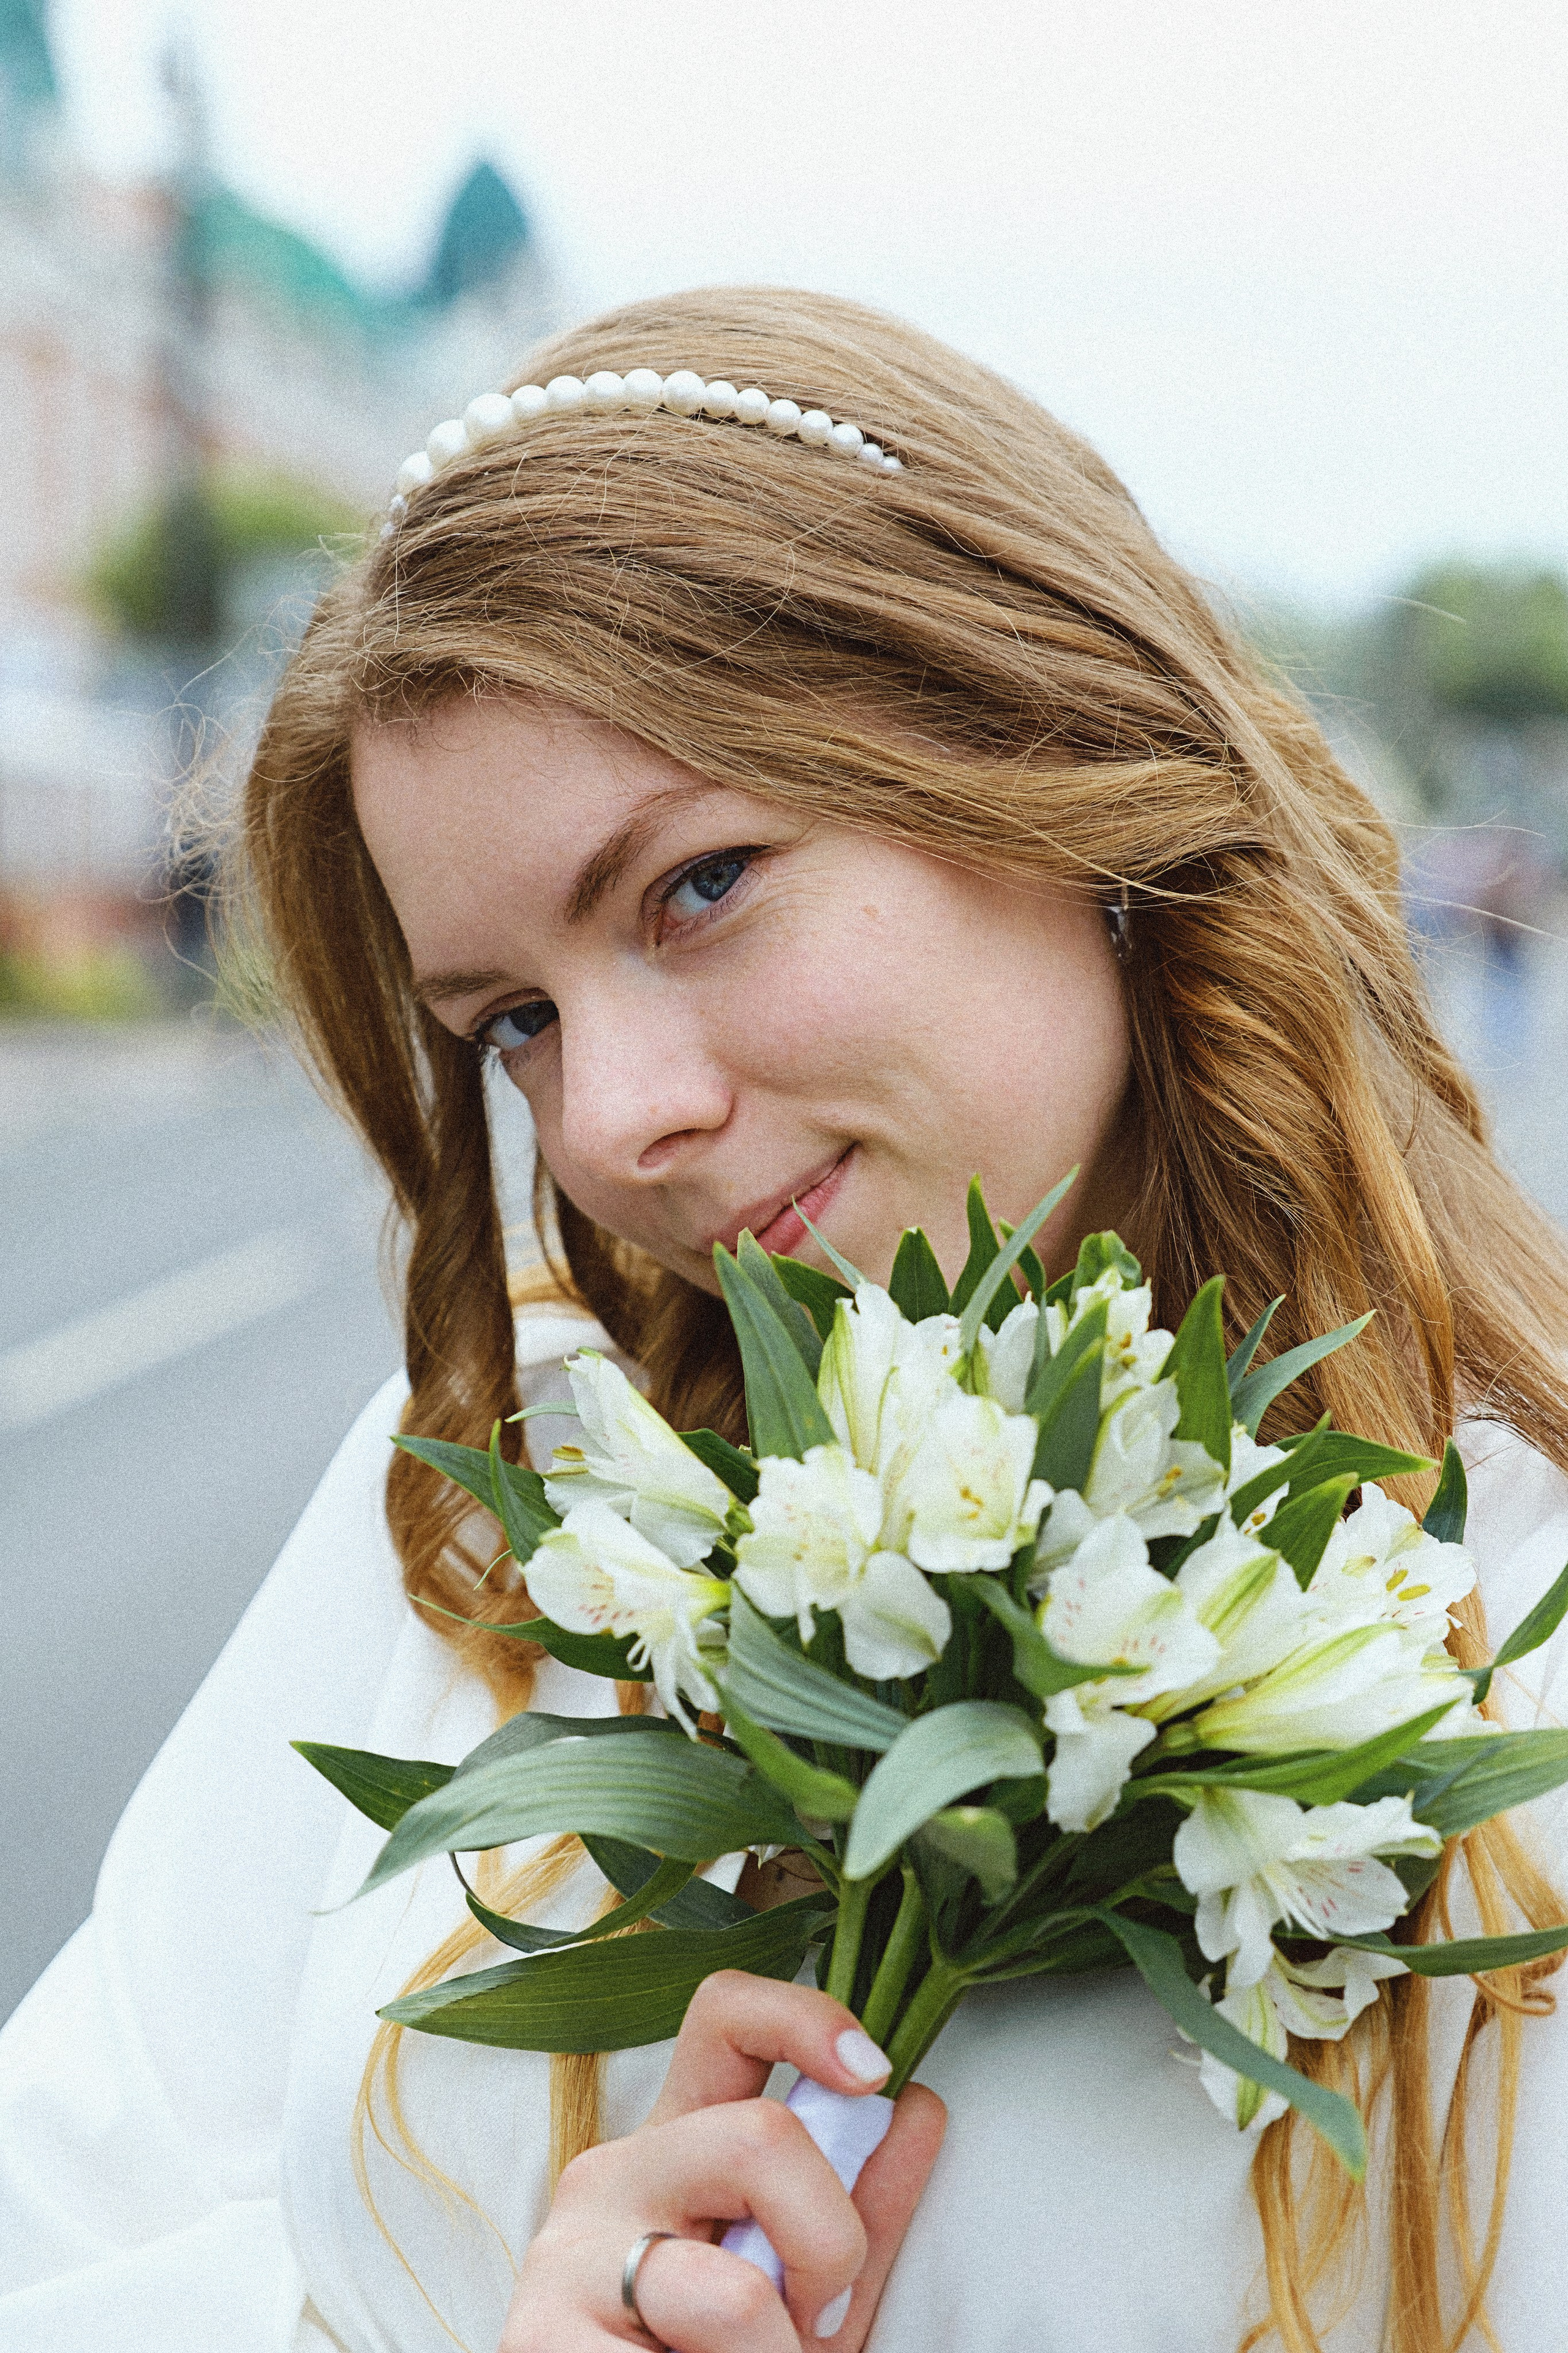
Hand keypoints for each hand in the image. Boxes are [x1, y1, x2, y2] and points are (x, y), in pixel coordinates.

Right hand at [499, 1969, 946, 2350]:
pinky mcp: (539, 2338)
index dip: (807, 2019)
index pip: (725, 2014)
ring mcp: (564, 2256)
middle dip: (831, 2244)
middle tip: (816, 2326)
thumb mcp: (808, 2291)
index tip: (872, 2074)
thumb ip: (860, 2211)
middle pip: (759, 2135)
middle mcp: (610, 2174)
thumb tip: (919, 2107)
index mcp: (675, 2143)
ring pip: (735, 2294)